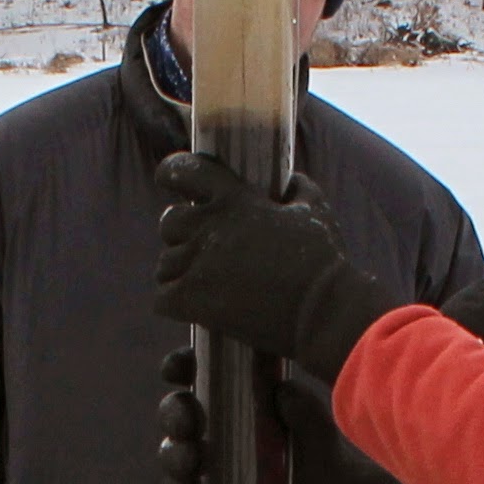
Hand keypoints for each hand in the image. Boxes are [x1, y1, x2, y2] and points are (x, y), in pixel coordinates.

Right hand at [151, 344, 434, 483]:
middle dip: (173, 413)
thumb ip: (305, 408)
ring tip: (191, 461)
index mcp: (235, 395)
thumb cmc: (321, 453)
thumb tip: (283, 393)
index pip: (198, 371)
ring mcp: (206, 460)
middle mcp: (214, 424)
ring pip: (172, 450)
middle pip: (176, 410)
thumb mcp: (317, 427)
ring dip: (173, 454)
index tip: (177, 368)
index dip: (180, 365)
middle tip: (188, 422)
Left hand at [154, 151, 404, 382]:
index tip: (168, 177)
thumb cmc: (322, 262)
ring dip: (179, 271)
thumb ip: (299, 189)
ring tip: (202, 282)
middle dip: (180, 232)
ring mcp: (198, 265)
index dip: (172, 171)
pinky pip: (161, 298)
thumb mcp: (316, 212)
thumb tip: (291, 181)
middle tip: (200, 248)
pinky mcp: (192, 301)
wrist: (322, 312)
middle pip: (169, 222)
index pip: (186, 170)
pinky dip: (172, 302)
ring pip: (165, 263)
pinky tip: (191, 306)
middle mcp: (210, 227)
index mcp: (235, 200)